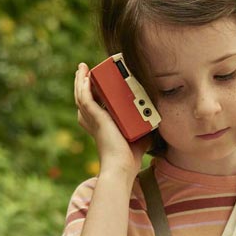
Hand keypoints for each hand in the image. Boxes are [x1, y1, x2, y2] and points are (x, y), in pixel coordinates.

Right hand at [75, 63, 151, 179]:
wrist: (122, 166)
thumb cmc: (130, 159)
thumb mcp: (139, 138)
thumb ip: (144, 129)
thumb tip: (154, 122)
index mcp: (102, 128)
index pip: (92, 110)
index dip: (90, 97)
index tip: (92, 87)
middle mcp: (94, 123)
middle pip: (83, 100)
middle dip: (82, 85)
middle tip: (83, 72)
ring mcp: (93, 120)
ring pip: (81, 97)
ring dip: (80, 81)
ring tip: (82, 69)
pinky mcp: (96, 118)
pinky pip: (85, 98)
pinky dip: (83, 87)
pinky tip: (85, 77)